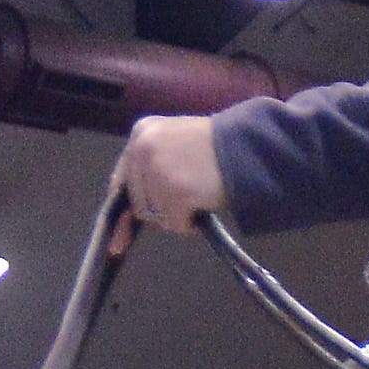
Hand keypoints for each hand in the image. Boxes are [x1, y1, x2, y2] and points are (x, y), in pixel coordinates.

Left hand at [114, 113, 230, 232]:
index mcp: (142, 132)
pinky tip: (204, 204)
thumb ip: (152, 164)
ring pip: (156, 217)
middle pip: (138, 203)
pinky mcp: (175, 192)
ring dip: (177, 216)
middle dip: (160, 210)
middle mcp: (144, 148)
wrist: (249, 146)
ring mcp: (158, 170)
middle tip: (187, 200)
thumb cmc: (218, 147)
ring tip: (199, 196)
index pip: (122, 179)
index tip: (120, 237)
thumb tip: (128, 211)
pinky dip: (190, 223)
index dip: (123, 209)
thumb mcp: (176, 141)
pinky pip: (175, 224)